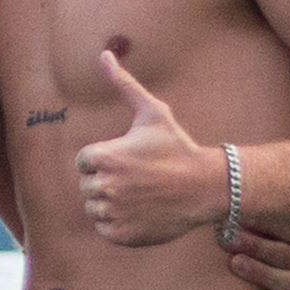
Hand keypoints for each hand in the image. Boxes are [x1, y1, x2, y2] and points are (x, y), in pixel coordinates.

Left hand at [75, 51, 224, 246]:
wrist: (205, 186)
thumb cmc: (177, 147)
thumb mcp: (152, 112)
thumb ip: (123, 83)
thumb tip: (103, 54)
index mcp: (103, 157)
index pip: (84, 161)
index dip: (106, 158)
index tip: (130, 159)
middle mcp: (103, 186)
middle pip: (87, 185)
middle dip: (108, 180)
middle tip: (138, 177)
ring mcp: (112, 213)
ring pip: (94, 207)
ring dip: (111, 202)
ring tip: (139, 193)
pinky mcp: (121, 235)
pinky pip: (104, 228)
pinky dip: (118, 222)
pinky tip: (140, 210)